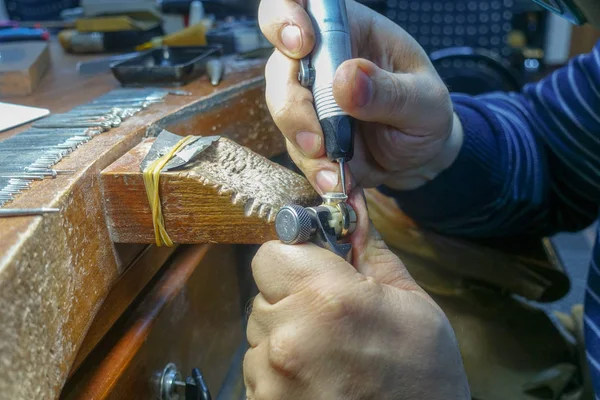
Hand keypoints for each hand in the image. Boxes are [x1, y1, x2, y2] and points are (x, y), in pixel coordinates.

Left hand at [244, 191, 469, 398]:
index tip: (314, 273)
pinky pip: (258, 371)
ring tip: (326, 359)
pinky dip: (279, 373)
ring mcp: (271, 377)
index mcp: (327, 297)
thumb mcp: (412, 304)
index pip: (270, 254)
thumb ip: (369, 251)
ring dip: (284, 338)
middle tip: (329, 321)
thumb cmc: (424, 377)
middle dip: (290, 300)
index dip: (293, 260)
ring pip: (259, 334)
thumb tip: (350, 202)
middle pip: (263, 294)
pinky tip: (316, 382)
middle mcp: (288, 335)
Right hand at [259, 0, 461, 191]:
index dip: (286, 17)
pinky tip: (339, 186)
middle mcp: (318, 61)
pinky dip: (317, 173)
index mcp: (347, 30)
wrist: (420, 155)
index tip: (301, 44)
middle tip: (318, 142)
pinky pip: (299, 152)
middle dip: (292, 107)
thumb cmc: (425, 112)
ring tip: (336, 175)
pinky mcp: (307, 135)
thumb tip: (346, 80)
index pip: (300, 4)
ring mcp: (308, 100)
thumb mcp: (424, 101)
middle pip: (279, 69)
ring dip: (307, 150)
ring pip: (283, 116)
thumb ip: (390, 91)